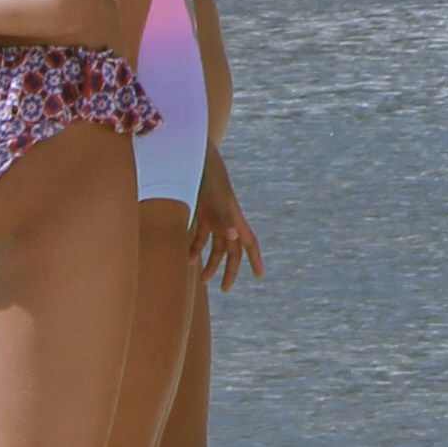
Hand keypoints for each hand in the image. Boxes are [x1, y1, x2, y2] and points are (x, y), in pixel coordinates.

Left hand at [190, 156, 263, 290]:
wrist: (194, 157)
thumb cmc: (207, 177)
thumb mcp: (215, 199)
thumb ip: (223, 219)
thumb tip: (233, 240)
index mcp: (234, 218)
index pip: (249, 242)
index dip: (255, 259)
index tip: (259, 276)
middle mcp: (227, 219)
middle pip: (232, 249)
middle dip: (230, 269)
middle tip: (225, 289)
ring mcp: (214, 216)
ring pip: (216, 245)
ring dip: (210, 262)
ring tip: (201, 280)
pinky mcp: (201, 212)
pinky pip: (202, 236)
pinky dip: (196, 248)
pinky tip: (188, 258)